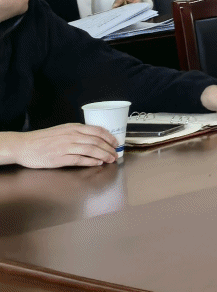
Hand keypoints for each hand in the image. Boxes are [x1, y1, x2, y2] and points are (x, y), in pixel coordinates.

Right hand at [0, 123, 118, 168]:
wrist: (24, 146)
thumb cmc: (43, 138)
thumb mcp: (62, 130)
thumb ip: (77, 132)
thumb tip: (94, 137)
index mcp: (73, 128)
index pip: (97, 131)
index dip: (109, 137)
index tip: (116, 143)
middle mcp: (72, 136)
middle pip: (97, 141)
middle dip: (109, 148)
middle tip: (116, 154)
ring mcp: (66, 147)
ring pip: (91, 150)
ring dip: (103, 155)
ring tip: (110, 159)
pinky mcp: (60, 158)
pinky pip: (80, 159)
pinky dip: (91, 161)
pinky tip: (97, 163)